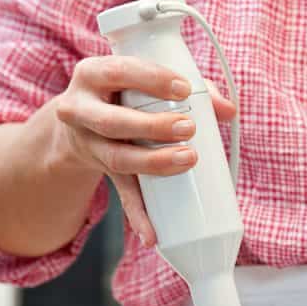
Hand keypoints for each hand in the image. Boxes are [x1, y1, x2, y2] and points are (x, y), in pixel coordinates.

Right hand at [52, 55, 235, 245]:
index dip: (151, 79)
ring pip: (117, 159)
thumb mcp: (143, 82)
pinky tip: (153, 235)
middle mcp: (79, 109)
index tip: (184, 89)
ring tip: (187, 159)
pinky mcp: (100, 171)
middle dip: (153, 126)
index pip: (119, 71)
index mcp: (92, 75)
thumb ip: (189, 88)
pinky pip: (120, 196)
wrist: (78, 124)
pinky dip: (139, 216)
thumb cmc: (124, 94)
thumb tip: (228, 109)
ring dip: (153, 163)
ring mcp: (87, 144)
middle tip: (188, 128)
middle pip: (113, 121)